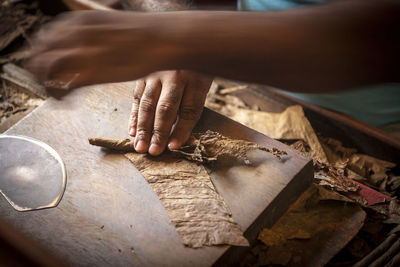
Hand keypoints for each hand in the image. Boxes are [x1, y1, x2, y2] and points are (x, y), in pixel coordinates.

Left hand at [26, 10, 180, 88]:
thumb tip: (88, 42)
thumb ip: (94, 32)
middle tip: (49, 81)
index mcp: (79, 20)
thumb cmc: (144, 34)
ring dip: (45, 83)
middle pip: (38, 52)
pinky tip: (68, 100)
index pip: (46, 37)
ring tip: (58, 93)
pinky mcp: (90, 74)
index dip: (44, 53)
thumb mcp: (111, 24)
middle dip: (39, 69)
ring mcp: (80, 53)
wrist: (162, 39)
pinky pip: (61, 86)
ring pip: (43, 69)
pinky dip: (59, 95)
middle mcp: (73, 34)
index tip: (52, 65)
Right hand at [129, 70, 212, 155]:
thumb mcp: (203, 80)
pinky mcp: (143, 73)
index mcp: (196, 78)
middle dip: (159, 131)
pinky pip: (137, 97)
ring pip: (148, 103)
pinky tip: (132, 132)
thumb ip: (192, 104)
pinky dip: (134, 116)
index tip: (173, 146)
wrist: (186, 37)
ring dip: (143, 127)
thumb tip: (178, 136)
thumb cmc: (197, 66)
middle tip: (154, 152)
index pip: (189, 109)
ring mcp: (157, 73)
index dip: (181, 130)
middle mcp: (175, 75)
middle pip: (166, 107)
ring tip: (140, 147)